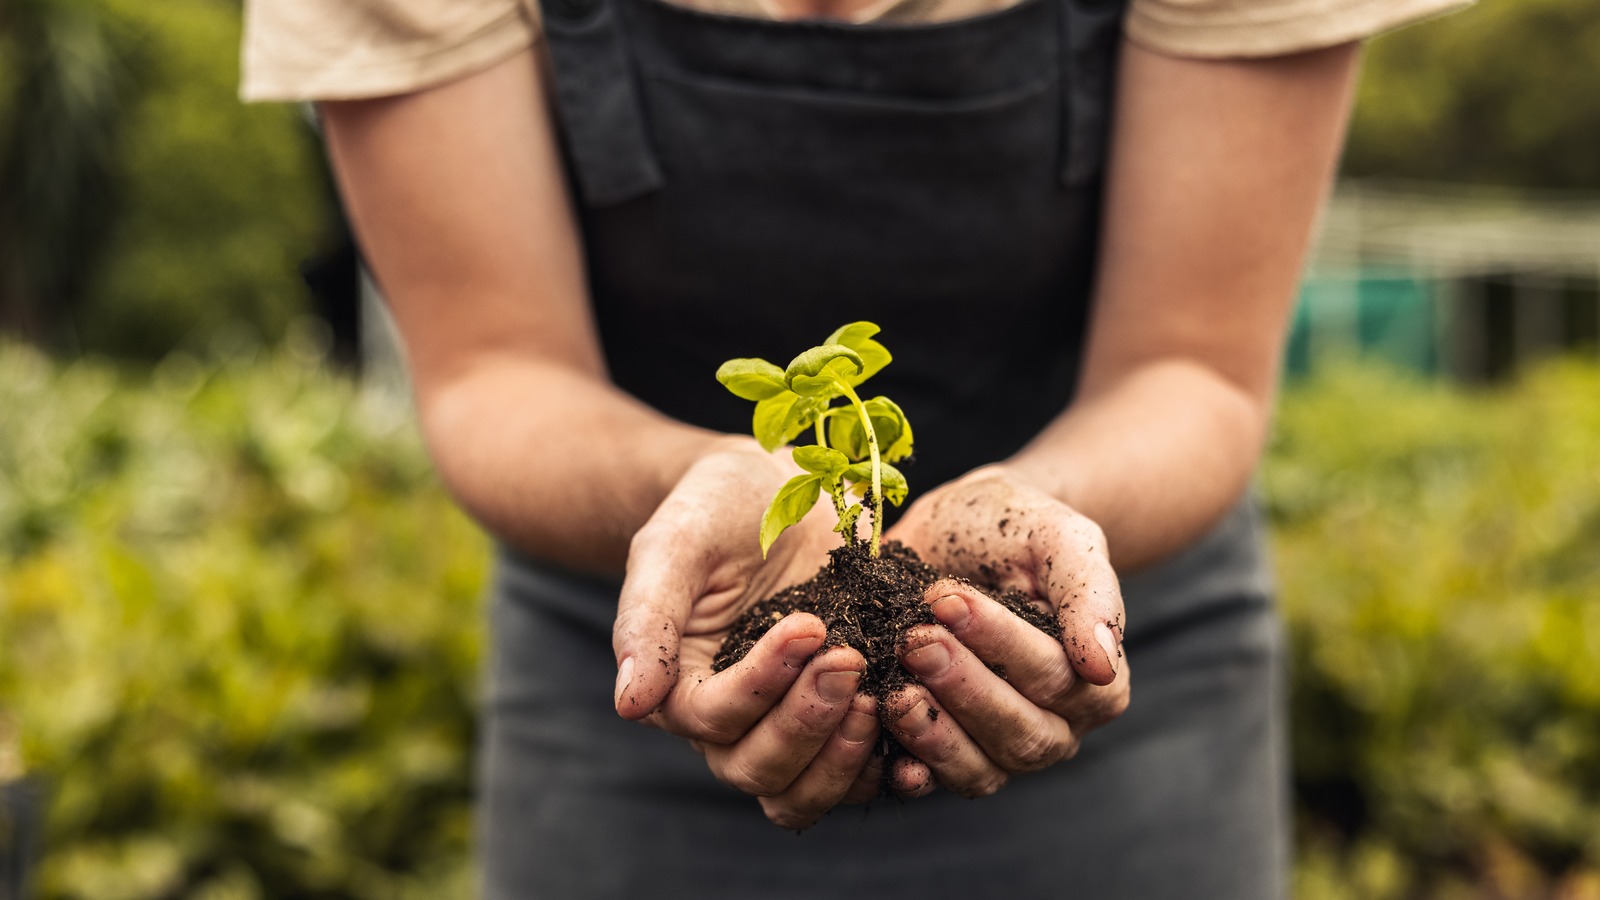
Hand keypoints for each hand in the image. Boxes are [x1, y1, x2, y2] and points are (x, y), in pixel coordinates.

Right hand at [611, 437, 881, 827]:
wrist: (775, 489)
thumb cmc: (713, 509)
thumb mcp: (672, 545)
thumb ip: (647, 618)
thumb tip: (629, 705)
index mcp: (680, 687)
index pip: (713, 718)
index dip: (762, 684)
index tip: (809, 625)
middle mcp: (732, 723)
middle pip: (759, 770)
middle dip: (807, 723)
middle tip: (848, 659)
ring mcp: (790, 726)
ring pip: (805, 791)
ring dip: (844, 758)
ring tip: (881, 695)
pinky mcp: (844, 718)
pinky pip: (862, 774)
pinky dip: (889, 765)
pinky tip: (917, 722)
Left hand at [880, 466, 1129, 797]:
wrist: (959, 529)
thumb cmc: (1017, 529)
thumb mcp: (1059, 537)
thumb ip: (1089, 592)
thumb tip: (1101, 665)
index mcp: (1096, 681)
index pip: (1054, 676)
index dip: (1000, 643)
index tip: (948, 600)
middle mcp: (1055, 726)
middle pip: (1020, 733)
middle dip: (962, 688)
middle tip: (915, 640)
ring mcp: (998, 748)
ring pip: (979, 768)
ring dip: (934, 733)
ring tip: (893, 691)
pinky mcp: (945, 754)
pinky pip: (932, 781)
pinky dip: (908, 769)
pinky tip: (882, 745)